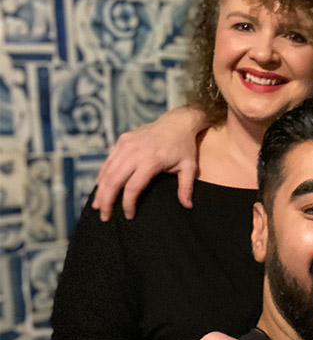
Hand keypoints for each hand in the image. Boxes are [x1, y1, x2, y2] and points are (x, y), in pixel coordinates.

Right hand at [92, 107, 207, 220]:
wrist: (177, 122)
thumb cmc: (184, 147)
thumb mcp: (189, 167)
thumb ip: (186, 187)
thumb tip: (188, 206)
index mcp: (151, 161)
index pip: (132, 187)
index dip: (128, 204)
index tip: (129, 216)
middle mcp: (135, 152)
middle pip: (114, 180)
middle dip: (107, 201)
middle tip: (104, 217)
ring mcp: (126, 144)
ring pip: (107, 171)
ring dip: (101, 190)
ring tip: (97, 205)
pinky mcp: (122, 140)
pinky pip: (108, 161)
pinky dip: (103, 175)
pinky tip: (100, 187)